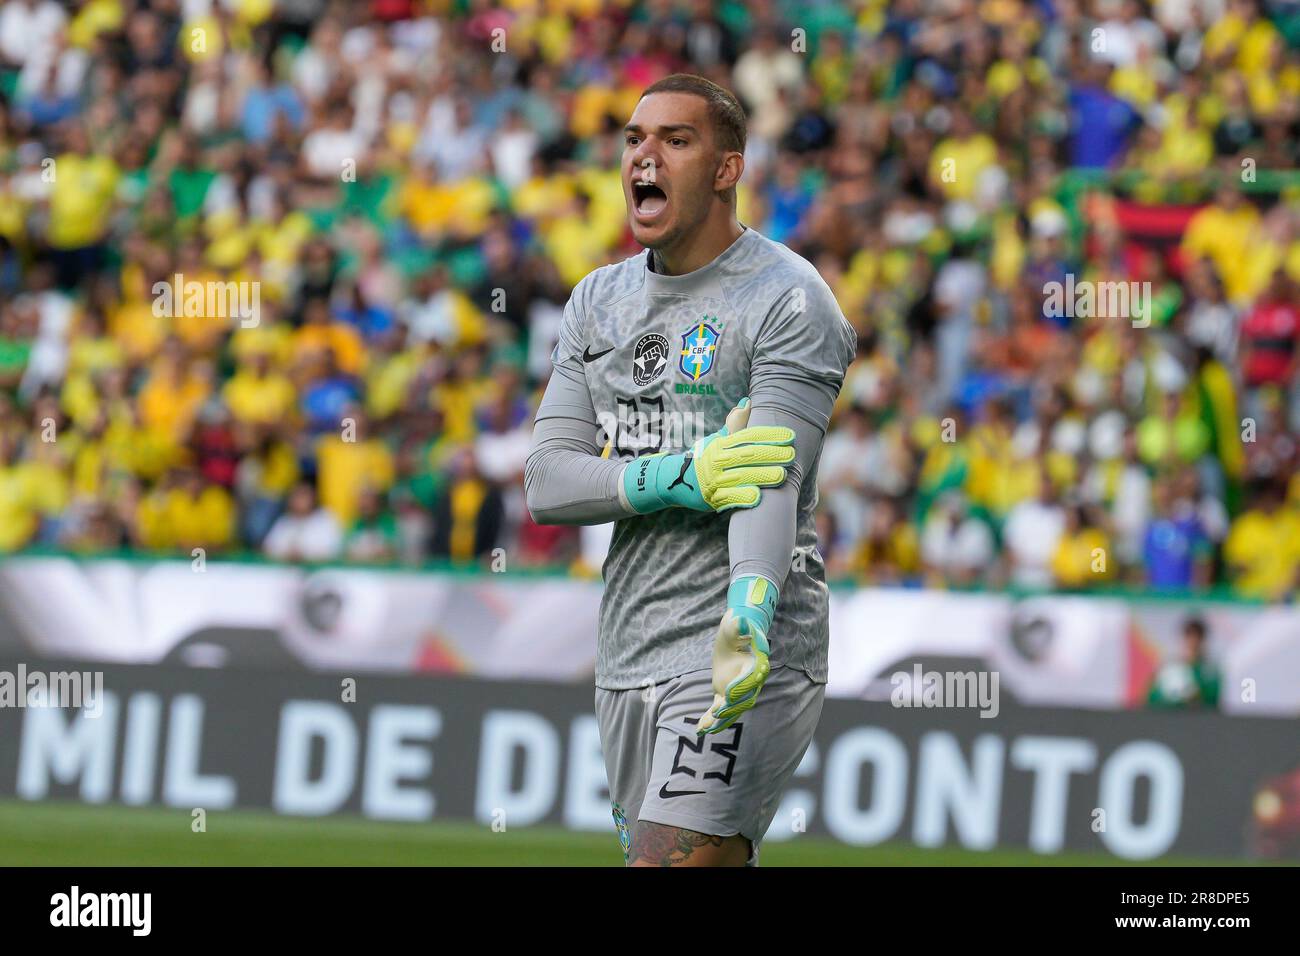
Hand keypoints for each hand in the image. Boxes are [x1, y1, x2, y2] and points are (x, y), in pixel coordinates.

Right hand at [622, 398, 793, 513]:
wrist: (676, 482)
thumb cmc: (705, 458)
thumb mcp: (717, 440)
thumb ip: (735, 424)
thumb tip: (748, 403)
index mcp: (721, 444)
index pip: (748, 436)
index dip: (769, 436)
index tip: (789, 436)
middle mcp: (717, 460)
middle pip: (746, 455)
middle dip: (770, 455)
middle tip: (791, 455)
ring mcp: (714, 480)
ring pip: (740, 476)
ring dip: (761, 476)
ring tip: (782, 475)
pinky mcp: (713, 499)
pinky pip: (729, 498)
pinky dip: (742, 497)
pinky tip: (758, 497)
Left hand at [695, 575, 776, 733]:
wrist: (737, 636)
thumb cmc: (736, 629)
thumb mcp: (733, 626)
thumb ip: (737, 626)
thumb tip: (741, 621)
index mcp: (755, 663)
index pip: (751, 678)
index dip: (741, 685)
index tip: (729, 692)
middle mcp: (751, 680)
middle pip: (745, 697)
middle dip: (732, 706)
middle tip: (718, 711)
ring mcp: (740, 689)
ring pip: (735, 708)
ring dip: (723, 718)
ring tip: (708, 727)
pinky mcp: (727, 693)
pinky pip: (722, 708)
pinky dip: (712, 720)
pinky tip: (700, 729)